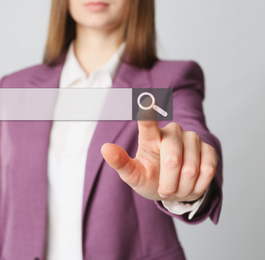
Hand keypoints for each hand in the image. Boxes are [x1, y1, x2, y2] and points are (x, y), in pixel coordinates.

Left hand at [101, 121, 217, 201]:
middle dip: (169, 183)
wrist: (175, 190)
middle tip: (164, 191)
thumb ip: (120, 162)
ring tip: (177, 188)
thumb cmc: (150, 178)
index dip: (148, 111)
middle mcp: (172, 131)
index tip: (146, 99)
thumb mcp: (133, 175)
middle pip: (173, 159)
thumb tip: (105, 148)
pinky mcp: (208, 148)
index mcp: (150, 136)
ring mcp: (192, 138)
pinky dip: (198, 186)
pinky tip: (192, 185)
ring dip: (183, 187)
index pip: (148, 122)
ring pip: (191, 168)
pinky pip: (207, 170)